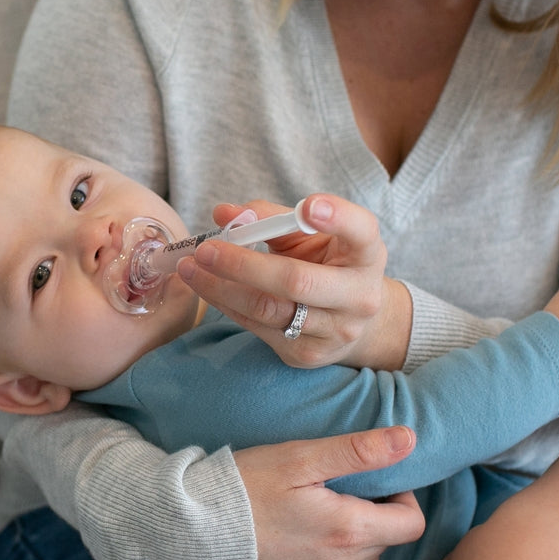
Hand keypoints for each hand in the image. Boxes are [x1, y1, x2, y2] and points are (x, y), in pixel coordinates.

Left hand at [178, 193, 411, 370]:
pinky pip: (258, 327)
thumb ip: (272, 219)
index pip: (361, 231)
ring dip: (222, 288)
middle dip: (244, 264)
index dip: (338, 217)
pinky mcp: (308, 354)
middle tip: (206, 248)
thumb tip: (225, 213)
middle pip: (297, 281)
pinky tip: (207, 287)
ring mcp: (335, 331)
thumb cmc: (327, 264)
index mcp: (367, 255)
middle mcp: (359, 296)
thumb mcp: (311, 236)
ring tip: (192, 267)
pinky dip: (227, 304)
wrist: (353, 320)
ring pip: (270, 309)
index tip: (308, 205)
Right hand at [234, 426, 424, 559]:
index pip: (411, 524)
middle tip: (344, 490)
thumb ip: (359, 450)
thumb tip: (409, 440)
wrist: (194, 527)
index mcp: (349, 529)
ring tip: (326, 513)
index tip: (376, 481)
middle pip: (389, 542)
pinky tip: (316, 545)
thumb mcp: (302, 457)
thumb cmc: (247, 485)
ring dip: (359, 540)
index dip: (403, 497)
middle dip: (378, 515)